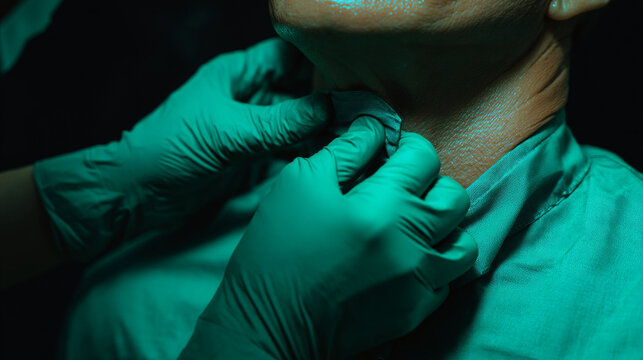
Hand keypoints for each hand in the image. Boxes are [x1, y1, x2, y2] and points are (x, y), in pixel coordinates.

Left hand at [32, 38, 330, 260]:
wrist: (137, 194)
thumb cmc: (168, 149)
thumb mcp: (228, 132)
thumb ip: (280, 123)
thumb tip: (330, 107)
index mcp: (237, 75)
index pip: (288, 56)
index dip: (321, 61)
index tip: (356, 74)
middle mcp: (249, 97)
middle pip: (300, 90)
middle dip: (331, 99)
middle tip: (367, 111)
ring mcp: (252, 128)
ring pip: (298, 122)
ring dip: (324, 129)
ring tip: (358, 135)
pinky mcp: (252, 157)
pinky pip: (289, 149)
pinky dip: (309, 152)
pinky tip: (333, 157)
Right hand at [180, 117, 477, 359]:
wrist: (271, 323)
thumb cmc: (277, 250)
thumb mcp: (299, 184)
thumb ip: (346, 149)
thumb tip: (375, 127)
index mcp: (382, 207)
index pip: (424, 158)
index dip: (407, 147)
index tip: (390, 153)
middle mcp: (411, 245)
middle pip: (453, 197)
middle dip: (430, 183)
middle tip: (401, 188)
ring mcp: (418, 283)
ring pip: (463, 242)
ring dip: (442, 226)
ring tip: (412, 226)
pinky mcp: (415, 312)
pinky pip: (447, 279)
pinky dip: (432, 263)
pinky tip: (403, 259)